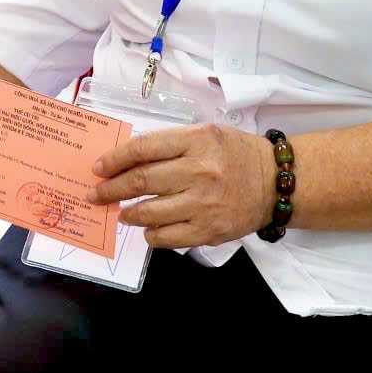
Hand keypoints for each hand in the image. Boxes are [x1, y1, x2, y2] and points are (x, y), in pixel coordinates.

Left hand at [89, 123, 276, 250]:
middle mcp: (199, 171)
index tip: (98, 168)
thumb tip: (126, 161)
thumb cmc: (235, 154)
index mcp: (197, 141)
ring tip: (122, 212)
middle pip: (141, 181)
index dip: (115, 160)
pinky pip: (167, 237)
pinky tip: (147, 228)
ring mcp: (204, 203)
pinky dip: (150, 234)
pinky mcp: (209, 230)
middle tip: (96, 194)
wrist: (276, 182)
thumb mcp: (205, 135)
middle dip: (111, 189)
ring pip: (150, 212)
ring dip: (128, 214)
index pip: (143, 149)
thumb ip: (169, 145)